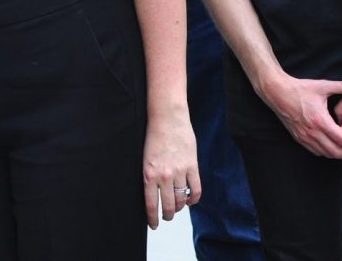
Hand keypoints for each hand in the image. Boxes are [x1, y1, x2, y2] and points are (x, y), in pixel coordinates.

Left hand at [142, 112, 199, 226]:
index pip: (150, 204)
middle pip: (168, 205)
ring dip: (179, 207)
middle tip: (166, 217)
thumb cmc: (154, 134)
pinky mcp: (192, 166)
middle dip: (166, 215)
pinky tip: (190, 200)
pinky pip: (195, 189)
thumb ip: (150, 175)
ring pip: (181, 199)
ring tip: (176, 208)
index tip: (153, 224)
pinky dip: (193, 198)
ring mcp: (179, 171)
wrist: (167, 117)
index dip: (152, 218)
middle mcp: (164, 175)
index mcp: (148, 174)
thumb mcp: (145, 157)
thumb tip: (152, 192)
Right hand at [261, 71, 341, 158]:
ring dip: (341, 155)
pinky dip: (327, 153)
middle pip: (336, 152)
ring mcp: (304, 137)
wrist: (277, 92)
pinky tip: (334, 148)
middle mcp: (312, 132)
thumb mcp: (322, 86)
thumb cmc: (298, 89)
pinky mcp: (299, 138)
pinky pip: (316, 151)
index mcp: (319, 120)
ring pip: (326, 154)